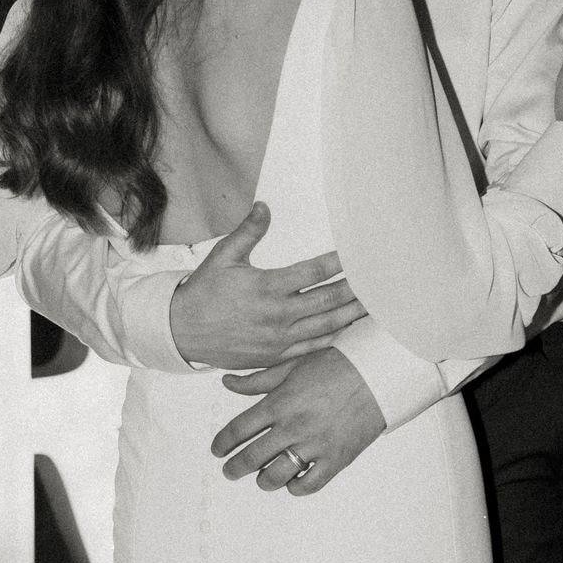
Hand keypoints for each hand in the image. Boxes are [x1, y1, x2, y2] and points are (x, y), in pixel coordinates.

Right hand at [168, 205, 365, 370]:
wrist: (182, 333)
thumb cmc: (203, 292)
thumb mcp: (223, 257)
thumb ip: (248, 232)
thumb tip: (264, 206)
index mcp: (266, 287)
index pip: (313, 273)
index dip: (339, 263)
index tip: (357, 255)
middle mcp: (277, 315)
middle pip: (328, 302)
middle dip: (356, 291)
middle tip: (380, 283)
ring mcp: (278, 339)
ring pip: (326, 327)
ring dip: (352, 316)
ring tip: (375, 307)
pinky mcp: (276, 356)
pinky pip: (312, 349)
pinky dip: (334, 340)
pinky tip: (350, 332)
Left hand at [209, 346, 385, 493]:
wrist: (380, 373)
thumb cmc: (338, 364)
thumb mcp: (293, 366)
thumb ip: (258, 380)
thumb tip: (227, 382)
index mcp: (280, 402)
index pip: (238, 430)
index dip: (222, 444)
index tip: (217, 451)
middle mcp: (294, 427)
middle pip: (251, 458)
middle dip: (234, 468)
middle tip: (229, 471)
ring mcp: (315, 446)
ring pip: (275, 476)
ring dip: (263, 481)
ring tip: (261, 478)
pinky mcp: (336, 460)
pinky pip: (308, 485)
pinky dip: (295, 488)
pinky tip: (291, 481)